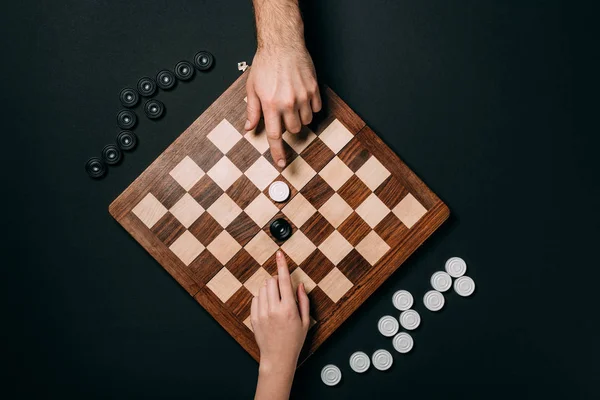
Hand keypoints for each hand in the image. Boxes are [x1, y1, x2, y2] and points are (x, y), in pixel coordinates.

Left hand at [245, 46, 321, 167]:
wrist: (282, 44)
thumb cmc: (266, 64)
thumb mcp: (252, 88)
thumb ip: (252, 111)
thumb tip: (249, 128)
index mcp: (270, 104)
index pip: (275, 135)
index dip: (278, 152)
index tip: (282, 163)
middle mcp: (287, 102)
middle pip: (293, 129)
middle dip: (289, 125)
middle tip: (283, 111)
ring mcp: (303, 96)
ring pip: (306, 121)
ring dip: (300, 117)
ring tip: (292, 102)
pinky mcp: (314, 89)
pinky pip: (316, 109)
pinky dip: (310, 107)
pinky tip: (302, 96)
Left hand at [251, 251, 310, 372]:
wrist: (278, 358)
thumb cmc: (294, 341)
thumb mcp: (305, 321)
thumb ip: (303, 300)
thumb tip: (299, 285)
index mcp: (288, 309)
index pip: (284, 280)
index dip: (282, 265)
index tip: (279, 254)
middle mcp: (274, 309)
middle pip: (271, 282)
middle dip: (277, 281)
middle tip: (283, 290)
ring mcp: (262, 313)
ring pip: (262, 288)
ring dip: (269, 288)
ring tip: (276, 300)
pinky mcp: (254, 318)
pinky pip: (255, 298)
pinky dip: (262, 297)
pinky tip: (268, 306)